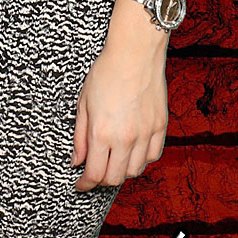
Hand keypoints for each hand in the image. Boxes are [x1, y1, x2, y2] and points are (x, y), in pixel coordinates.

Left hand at [71, 21, 168, 189]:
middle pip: (114, 178)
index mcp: (102, 132)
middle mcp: (126, 138)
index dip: (85, 184)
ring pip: (135, 171)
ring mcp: (145, 133)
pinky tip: (132, 149)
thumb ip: (80, 136)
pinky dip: (141, 159)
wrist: (135, 53)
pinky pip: (153, 156)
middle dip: (101, 179)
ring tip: (113, 158)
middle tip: (95, 171)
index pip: (94, 174)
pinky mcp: (160, 127)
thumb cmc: (107, 71)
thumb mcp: (84, 102)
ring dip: (122, 170)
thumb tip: (77, 160)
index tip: (81, 184)